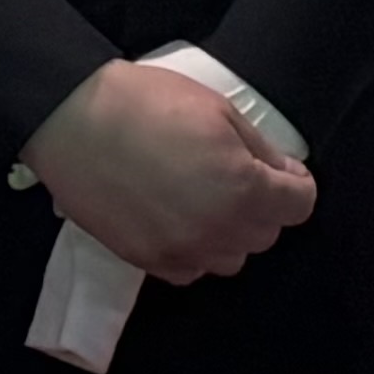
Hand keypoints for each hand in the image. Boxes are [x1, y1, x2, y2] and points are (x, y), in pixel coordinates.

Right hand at [20, 59, 311, 282]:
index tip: (280, 170)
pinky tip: (177, 218)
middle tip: (236, 174)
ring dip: (228, 231)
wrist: (73, 120)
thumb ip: (259, 149)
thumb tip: (281, 172)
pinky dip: (193, 249)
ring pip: (230, 258)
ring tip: (204, 199)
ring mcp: (181, 251)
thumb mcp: (218, 110)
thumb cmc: (147, 103)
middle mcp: (218, 230)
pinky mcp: (147, 261)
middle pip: (266, 234)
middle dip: (262, 205)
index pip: (299, 206)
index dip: (294, 184)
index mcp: (243, 189)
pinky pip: (191, 269)